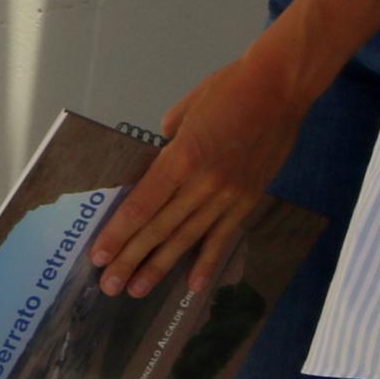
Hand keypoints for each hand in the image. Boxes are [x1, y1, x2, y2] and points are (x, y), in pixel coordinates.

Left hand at [88, 48, 313, 298]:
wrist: (279, 88)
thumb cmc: (227, 89)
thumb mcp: (184, 111)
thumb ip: (168, 145)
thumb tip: (158, 168)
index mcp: (182, 157)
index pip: (143, 205)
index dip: (119, 233)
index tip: (100, 255)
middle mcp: (203, 184)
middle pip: (159, 228)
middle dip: (131, 259)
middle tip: (109, 285)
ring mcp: (228, 196)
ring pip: (187, 238)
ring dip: (161, 267)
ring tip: (137, 290)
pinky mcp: (248, 200)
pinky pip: (223, 237)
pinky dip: (207, 262)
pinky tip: (192, 286)